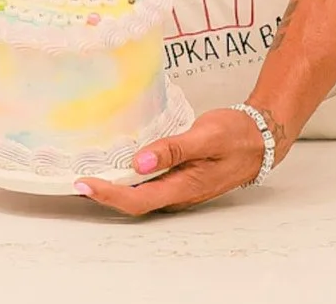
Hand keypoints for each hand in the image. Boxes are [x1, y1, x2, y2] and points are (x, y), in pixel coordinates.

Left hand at [74, 107, 270, 215]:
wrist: (261, 138)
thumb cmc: (236, 135)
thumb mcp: (205, 136)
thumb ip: (173, 150)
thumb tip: (139, 163)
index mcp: (184, 187)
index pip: (138, 200)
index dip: (108, 195)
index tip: (83, 183)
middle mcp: (179, 193)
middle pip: (134, 202)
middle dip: (103, 194)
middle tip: (74, 179)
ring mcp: (179, 187)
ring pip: (140, 194)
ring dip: (114, 187)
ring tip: (86, 173)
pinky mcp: (179, 177)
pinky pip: (148, 184)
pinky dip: (128, 178)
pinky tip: (116, 165)